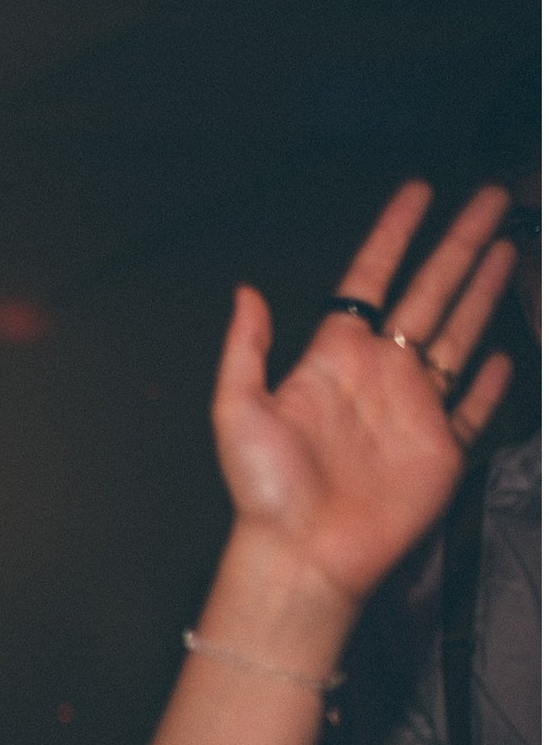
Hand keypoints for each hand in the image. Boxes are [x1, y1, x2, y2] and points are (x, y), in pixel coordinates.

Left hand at [213, 182, 514, 607]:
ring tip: (507, 245)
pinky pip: (474, 405)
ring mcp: (414, 408)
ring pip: (460, 333)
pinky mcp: (441, 448)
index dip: (394, 233)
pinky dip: (493, 379)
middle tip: (491, 198)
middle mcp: (379, 374)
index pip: (370, 278)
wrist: (303, 553)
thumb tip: (245, 291)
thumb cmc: (264, 488)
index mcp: (333, 358)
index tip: (418, 192)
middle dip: (459, 243)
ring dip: (484, 290)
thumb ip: (246, 348)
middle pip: (430, 292)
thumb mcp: (237, 409)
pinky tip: (508, 348)